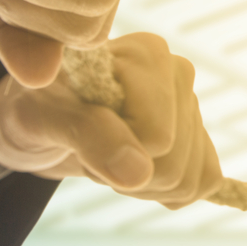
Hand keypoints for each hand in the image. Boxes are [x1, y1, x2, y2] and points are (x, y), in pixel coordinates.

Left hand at [0, 33, 221, 208]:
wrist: (48, 117)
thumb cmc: (41, 107)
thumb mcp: (46, 118)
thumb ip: (90, 136)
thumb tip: (138, 172)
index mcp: (149, 54)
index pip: (158, 136)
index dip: (113, 150)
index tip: (82, 130)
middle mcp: (179, 74)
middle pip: (174, 163)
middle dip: (125, 173)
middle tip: (91, 146)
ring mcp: (193, 105)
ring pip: (187, 179)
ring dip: (140, 184)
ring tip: (108, 152)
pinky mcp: (200, 134)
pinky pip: (204, 182)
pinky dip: (165, 191)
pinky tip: (137, 166)